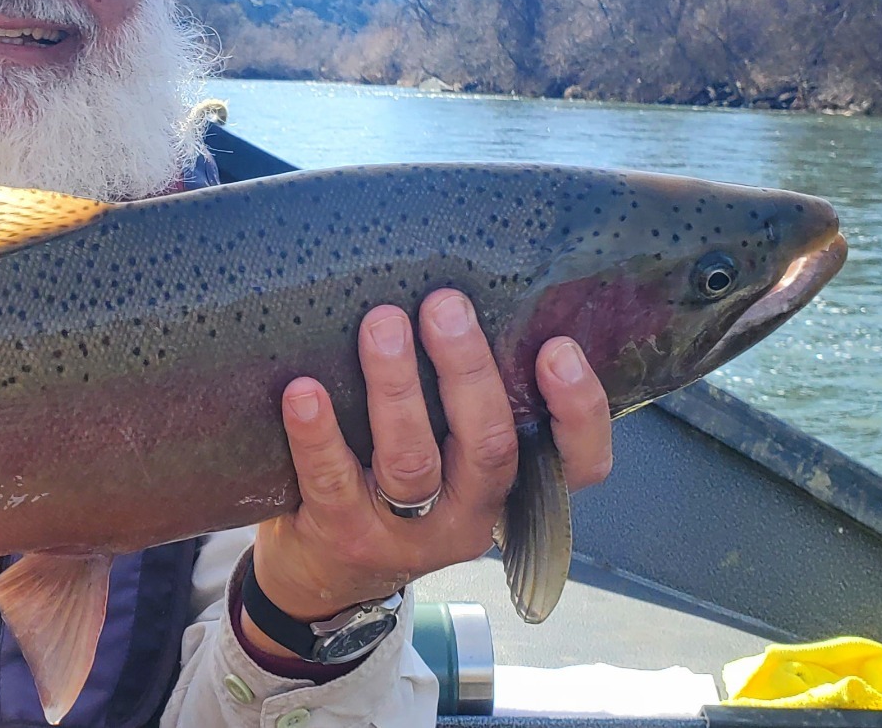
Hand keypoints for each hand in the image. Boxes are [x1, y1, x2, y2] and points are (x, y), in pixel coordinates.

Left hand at [243, 289, 613, 656]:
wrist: (322, 577)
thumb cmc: (389, 494)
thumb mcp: (449, 463)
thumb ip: (465, 407)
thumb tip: (463, 304)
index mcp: (507, 492)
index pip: (576, 465)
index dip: (578, 411)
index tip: (558, 348)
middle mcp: (465, 517)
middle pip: (487, 445)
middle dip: (468, 368)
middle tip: (445, 305)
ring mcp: (404, 534)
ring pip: (412, 458)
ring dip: (396, 385)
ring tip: (382, 324)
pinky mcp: (342, 535)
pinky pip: (332, 478)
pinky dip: (317, 432)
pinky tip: (304, 391)